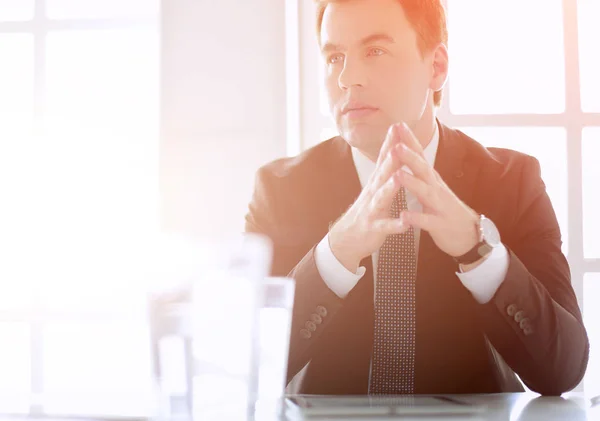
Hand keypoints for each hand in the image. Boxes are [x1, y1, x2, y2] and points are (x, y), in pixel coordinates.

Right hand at [328, 124, 411, 271]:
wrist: (347, 239)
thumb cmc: (367, 211)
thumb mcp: (376, 188)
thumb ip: (385, 170)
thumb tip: (394, 148)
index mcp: (376, 183)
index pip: (383, 159)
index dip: (390, 143)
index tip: (397, 125)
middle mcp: (372, 193)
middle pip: (382, 174)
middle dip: (390, 160)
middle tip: (398, 145)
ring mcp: (372, 211)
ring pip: (381, 198)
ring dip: (390, 188)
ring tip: (398, 179)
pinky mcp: (374, 229)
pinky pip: (385, 227)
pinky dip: (395, 225)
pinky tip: (405, 224)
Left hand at [390, 122, 479, 257]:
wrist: (469, 236)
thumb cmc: (444, 210)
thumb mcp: (432, 188)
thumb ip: (420, 172)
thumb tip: (408, 151)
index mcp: (431, 180)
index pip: (420, 156)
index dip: (409, 141)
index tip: (397, 125)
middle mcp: (436, 189)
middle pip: (423, 170)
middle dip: (410, 157)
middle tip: (396, 145)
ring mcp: (440, 206)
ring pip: (425, 192)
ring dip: (411, 183)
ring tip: (397, 174)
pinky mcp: (440, 225)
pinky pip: (427, 222)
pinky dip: (416, 218)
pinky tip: (404, 215)